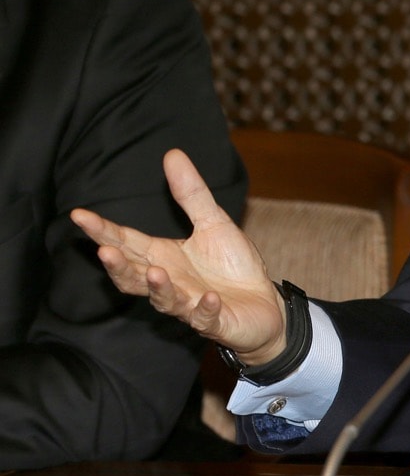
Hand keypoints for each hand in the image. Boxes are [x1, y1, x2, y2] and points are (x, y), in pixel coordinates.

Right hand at [71, 148, 286, 363]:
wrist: (264, 304)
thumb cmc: (233, 266)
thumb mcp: (213, 222)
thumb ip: (190, 194)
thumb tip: (171, 153)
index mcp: (164, 257)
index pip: (127, 242)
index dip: (103, 231)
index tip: (79, 214)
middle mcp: (170, 282)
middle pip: (134, 276)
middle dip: (118, 265)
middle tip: (104, 250)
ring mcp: (190, 305)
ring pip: (164, 300)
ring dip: (159, 288)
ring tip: (156, 272)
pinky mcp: (216, 322)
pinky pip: (206, 318)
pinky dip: (205, 309)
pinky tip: (208, 297)